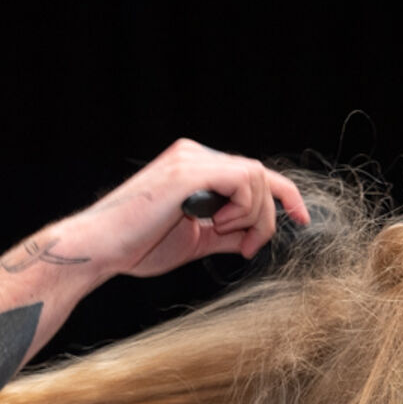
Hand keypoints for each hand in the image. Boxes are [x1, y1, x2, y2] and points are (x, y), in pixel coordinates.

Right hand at [63, 138, 310, 279]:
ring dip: (254, 216)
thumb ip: (226, 233)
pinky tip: (216, 226)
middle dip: (268, 216)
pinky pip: (243, 180)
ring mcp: (191, 158)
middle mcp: (194, 154)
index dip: (284, 196)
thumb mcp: (193, 240)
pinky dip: (243, 208)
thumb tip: (255, 237)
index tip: (302, 220)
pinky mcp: (188, 171)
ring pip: (256, 177)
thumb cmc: (135, 246)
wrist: (100, 249)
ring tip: (226, 238)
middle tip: (249, 248)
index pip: (251, 173)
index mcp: (194, 166)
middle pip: (260, 175)